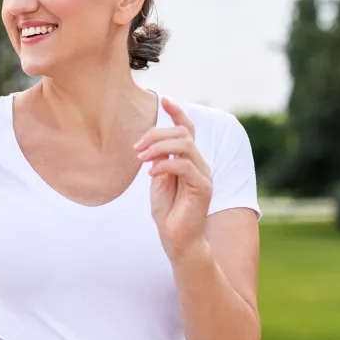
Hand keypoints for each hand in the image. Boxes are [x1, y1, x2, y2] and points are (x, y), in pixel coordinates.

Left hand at [136, 97, 212, 261]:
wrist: (178, 240)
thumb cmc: (168, 212)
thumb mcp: (158, 181)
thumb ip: (158, 161)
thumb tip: (150, 146)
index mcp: (190, 160)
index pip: (187, 129)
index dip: (177, 112)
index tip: (164, 99)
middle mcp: (200, 164)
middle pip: (182, 134)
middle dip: (156, 135)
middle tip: (136, 148)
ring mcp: (203, 175)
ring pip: (185, 146)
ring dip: (158, 148)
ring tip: (141, 158)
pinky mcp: (202, 188)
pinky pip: (184, 167)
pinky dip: (165, 165)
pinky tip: (151, 173)